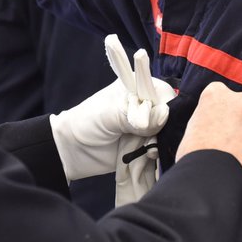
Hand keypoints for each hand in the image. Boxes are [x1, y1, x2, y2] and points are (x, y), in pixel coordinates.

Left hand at [49, 35, 173, 188]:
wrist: (72, 151)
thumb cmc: (85, 123)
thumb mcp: (107, 115)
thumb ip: (133, 114)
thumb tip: (163, 115)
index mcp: (136, 86)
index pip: (163, 92)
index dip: (167, 106)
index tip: (162, 121)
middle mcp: (145, 103)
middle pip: (170, 112)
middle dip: (166, 126)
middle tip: (153, 139)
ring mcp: (147, 125)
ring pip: (168, 131)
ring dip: (162, 142)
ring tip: (149, 150)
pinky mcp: (146, 143)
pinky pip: (161, 147)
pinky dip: (158, 152)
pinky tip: (148, 156)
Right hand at [177, 82, 241, 185]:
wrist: (212, 177)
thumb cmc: (196, 154)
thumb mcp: (193, 124)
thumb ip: (210, 115)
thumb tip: (217, 122)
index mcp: (217, 93)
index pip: (221, 96)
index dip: (219, 113)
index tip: (217, 125)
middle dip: (239, 122)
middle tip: (228, 143)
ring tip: (238, 155)